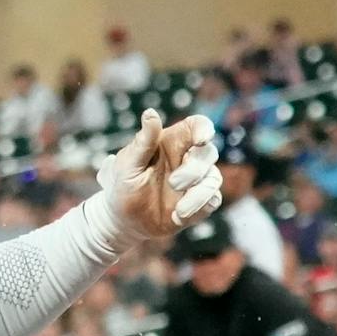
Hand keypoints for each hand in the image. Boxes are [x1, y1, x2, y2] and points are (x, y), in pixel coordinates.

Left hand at [94, 110, 221, 241]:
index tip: (202, 139)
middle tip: (173, 183)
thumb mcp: (127, 165)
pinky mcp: (200, 202)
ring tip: (179, 211)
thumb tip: (150, 113)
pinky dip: (199, 208)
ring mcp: (195, 181)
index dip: (204, 128)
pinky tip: (178, 217)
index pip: (196, 126)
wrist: (122, 222)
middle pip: (209, 153)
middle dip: (194, 169)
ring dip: (198, 194)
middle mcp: (187, 159)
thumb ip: (143, 141)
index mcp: (171, 143)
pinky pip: (213, 200)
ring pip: (214, 178)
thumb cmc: (122, 187)